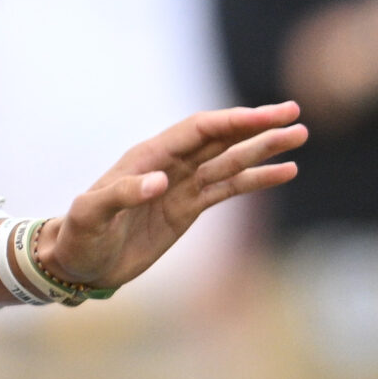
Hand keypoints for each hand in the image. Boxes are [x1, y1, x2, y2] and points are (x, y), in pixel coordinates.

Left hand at [38, 103, 305, 292]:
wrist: (79, 264)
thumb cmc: (79, 236)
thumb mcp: (92, 215)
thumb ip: (123, 194)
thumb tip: (159, 181)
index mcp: (148, 157)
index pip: (198, 131)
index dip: (231, 122)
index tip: (265, 116)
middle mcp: (168, 165)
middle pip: (221, 138)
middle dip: (257, 126)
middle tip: (294, 113)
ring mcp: (181, 186)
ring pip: (230, 160)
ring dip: (263, 148)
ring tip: (298, 136)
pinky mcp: (187, 208)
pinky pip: (227, 189)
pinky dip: (256, 179)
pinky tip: (284, 171)